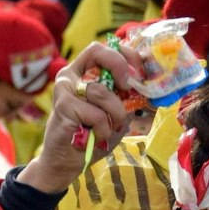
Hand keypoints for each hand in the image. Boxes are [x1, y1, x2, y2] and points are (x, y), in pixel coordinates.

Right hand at [19, 43, 146, 193]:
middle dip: (120, 68)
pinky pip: (97, 114)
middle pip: (98, 52)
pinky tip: (96, 136)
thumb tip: (145, 84)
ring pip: (102, 92)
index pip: (104, 48)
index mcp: (83, 72)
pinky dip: (104, 129)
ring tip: (109, 128)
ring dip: (115, 115)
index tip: (139, 73)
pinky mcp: (63, 106)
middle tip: (128, 87)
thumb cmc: (92, 134)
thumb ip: (124, 96)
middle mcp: (70, 75)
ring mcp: (64, 88)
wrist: (67, 161)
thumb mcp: (114, 112)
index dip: (125, 55)